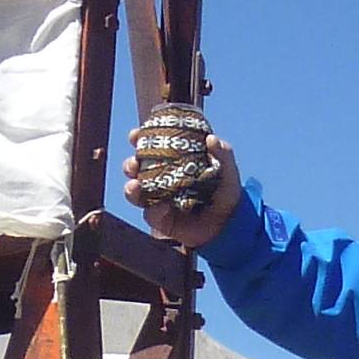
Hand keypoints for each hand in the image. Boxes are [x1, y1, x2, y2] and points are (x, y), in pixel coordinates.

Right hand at [126, 107, 243, 242]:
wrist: (229, 223)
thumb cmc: (226, 191)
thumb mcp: (228, 170)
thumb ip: (222, 153)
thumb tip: (210, 138)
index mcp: (171, 161)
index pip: (150, 146)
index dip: (139, 139)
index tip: (135, 135)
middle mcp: (160, 179)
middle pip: (135, 169)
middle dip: (129, 164)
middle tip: (134, 163)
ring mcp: (157, 199)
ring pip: (135, 193)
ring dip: (130, 188)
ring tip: (135, 185)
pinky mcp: (160, 220)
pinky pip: (150, 214)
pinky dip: (154, 210)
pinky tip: (164, 207)